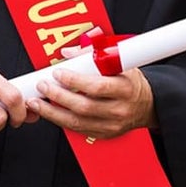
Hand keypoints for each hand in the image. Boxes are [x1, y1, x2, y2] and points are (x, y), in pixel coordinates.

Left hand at [26, 66, 157, 138]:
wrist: (148, 104)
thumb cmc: (132, 80)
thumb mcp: (119, 62)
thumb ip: (92, 55)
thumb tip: (67, 52)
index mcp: (125, 88)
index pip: (97, 87)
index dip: (75, 81)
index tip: (58, 72)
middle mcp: (119, 110)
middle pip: (84, 107)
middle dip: (59, 96)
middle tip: (43, 86)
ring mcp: (112, 125)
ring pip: (78, 123)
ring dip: (53, 113)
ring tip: (37, 103)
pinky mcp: (105, 134)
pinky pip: (79, 130)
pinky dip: (62, 121)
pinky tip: (50, 113)